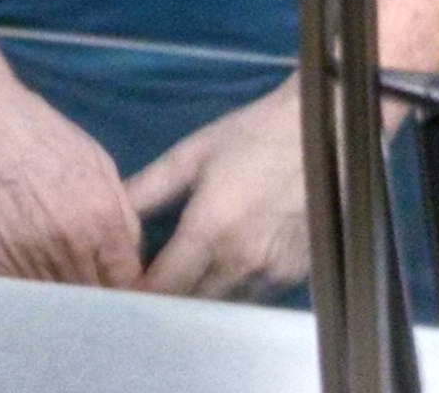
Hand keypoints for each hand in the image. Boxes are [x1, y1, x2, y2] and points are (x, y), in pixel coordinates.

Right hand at [0, 54, 142, 289]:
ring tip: (54, 275)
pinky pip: (18, 296)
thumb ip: (121, 215)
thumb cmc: (34, 131)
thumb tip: (129, 257)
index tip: (115, 280)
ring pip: (55, 303)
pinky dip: (26, 292)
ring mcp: (26, 258)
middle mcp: (68, 246)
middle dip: (94, 291)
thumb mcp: (96, 162)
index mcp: (101, 220)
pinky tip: (26, 271)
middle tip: (84, 279)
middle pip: (92, 297)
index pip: (128, 282)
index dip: (124, 284)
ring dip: (59, 295)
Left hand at [124, 83, 312, 301]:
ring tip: (191, 277)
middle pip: (194, 303)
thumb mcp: (193, 153)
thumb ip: (149, 187)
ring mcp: (271, 273)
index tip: (126, 289)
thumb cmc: (254, 137)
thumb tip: (112, 212)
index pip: (165, 288)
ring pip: (226, 304)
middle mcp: (240, 262)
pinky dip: (237, 288)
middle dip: (171, 299)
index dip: (142, 294)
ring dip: (205, 298)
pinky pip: (255, 295)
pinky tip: (230, 268)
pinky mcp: (295, 275)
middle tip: (156, 283)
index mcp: (208, 230)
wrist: (326, 133)